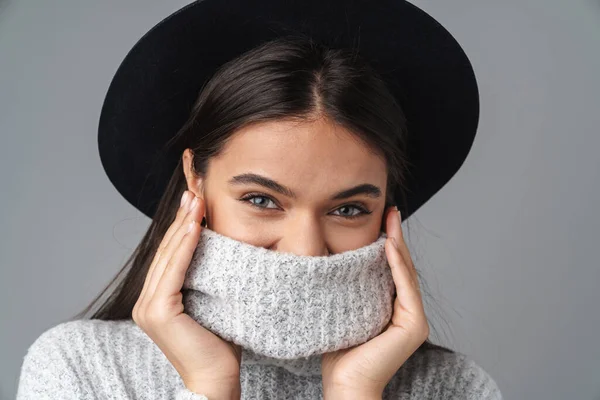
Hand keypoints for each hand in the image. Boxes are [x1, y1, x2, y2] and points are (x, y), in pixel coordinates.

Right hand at [132, 190, 241, 396]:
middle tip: (194, 191)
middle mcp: (145, 302)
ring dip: (184, 225)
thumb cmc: (219, 345)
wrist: (217, 380)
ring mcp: (148, 306)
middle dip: (182, 218)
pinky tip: (197, 224)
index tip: (194, 201)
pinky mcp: (158, 311)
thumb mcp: (211, 303)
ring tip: (196, 199)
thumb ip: (204, 280)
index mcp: (156, 300)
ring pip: (169, 256)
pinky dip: (186, 244)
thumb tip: (217, 248)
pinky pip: (174, 269)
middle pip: (166, 251)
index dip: (182, 226)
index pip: (169, 256)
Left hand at [321, 206, 429, 397]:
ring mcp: (414, 319)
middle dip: (396, 237)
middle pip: (402, 267)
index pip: (391, 269)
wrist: (344, 383)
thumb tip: (334, 257)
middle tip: (390, 211)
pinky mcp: (414, 326)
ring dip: (399, 244)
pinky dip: (398, 265)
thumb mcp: (343, 310)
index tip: (382, 219)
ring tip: (392, 219)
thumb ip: (348, 288)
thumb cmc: (338, 351)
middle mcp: (406, 312)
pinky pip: (406, 288)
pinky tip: (390, 245)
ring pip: (406, 273)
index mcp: (391, 308)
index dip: (388, 243)